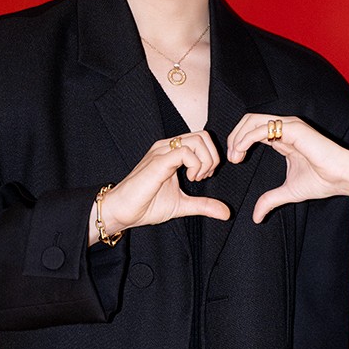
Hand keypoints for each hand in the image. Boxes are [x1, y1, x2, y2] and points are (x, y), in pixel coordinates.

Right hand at [89, 131, 229, 243]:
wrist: (123, 211)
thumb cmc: (146, 205)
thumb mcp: (183, 204)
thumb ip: (204, 205)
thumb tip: (226, 213)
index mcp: (172, 152)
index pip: (202, 139)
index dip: (212, 157)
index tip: (205, 176)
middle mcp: (167, 147)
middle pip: (203, 136)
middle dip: (213, 158)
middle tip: (203, 177)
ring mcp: (162, 151)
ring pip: (197, 140)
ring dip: (205, 161)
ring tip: (196, 178)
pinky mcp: (158, 161)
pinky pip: (185, 152)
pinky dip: (196, 165)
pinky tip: (190, 179)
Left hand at [227, 114, 348, 221]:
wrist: (342, 177)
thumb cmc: (323, 181)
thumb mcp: (288, 192)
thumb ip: (270, 200)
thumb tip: (256, 217)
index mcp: (283, 138)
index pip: (253, 131)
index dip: (238, 143)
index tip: (234, 161)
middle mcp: (285, 128)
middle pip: (248, 121)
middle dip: (234, 137)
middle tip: (232, 158)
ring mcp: (289, 126)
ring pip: (252, 120)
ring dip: (238, 137)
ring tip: (236, 156)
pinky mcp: (293, 129)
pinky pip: (262, 128)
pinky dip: (247, 138)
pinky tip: (242, 152)